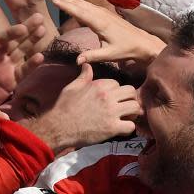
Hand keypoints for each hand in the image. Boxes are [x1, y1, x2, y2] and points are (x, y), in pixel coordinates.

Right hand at [22, 63, 140, 151]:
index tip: (111, 99)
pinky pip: (131, 126)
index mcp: (99, 85)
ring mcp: (111, 112)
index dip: (115, 91)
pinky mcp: (112, 128)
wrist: (58, 127)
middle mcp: (107, 96)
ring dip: (132, 113)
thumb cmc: (63, 107)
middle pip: (131, 92)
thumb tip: (86, 64)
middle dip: (129, 99)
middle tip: (124, 106)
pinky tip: (121, 128)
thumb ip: (83, 77)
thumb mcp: (72, 88)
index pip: (117, 84)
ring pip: (135, 107)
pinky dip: (128, 128)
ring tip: (126, 117)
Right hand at [45, 0, 165, 68]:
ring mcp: (101, 11)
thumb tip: (77, 61)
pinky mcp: (102, 13)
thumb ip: (93, 56)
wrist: (142, 42)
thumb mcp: (110, 55)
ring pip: (79, 1)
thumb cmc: (126, 49)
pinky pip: (84, 4)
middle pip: (76, 2)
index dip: (65, 5)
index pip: (79, 12)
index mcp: (100, 23)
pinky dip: (72, 0)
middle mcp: (100, 14)